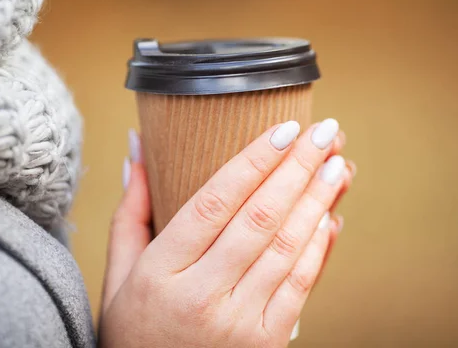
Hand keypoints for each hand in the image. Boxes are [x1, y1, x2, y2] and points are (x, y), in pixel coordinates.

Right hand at [100, 120, 354, 347]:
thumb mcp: (120, 274)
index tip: (284, 130)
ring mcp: (238, 322)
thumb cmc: (136, 332)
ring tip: (337, 164)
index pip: (214, 202)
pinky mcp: (266, 340)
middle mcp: (202, 295)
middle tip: (323, 132)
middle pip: (260, 217)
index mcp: (161, 272)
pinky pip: (300, 285)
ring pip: (287, 247)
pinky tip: (330, 216)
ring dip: (318, 200)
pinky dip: (319, 247)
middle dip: (297, 168)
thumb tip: (137, 147)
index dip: (254, 161)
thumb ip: (131, 209)